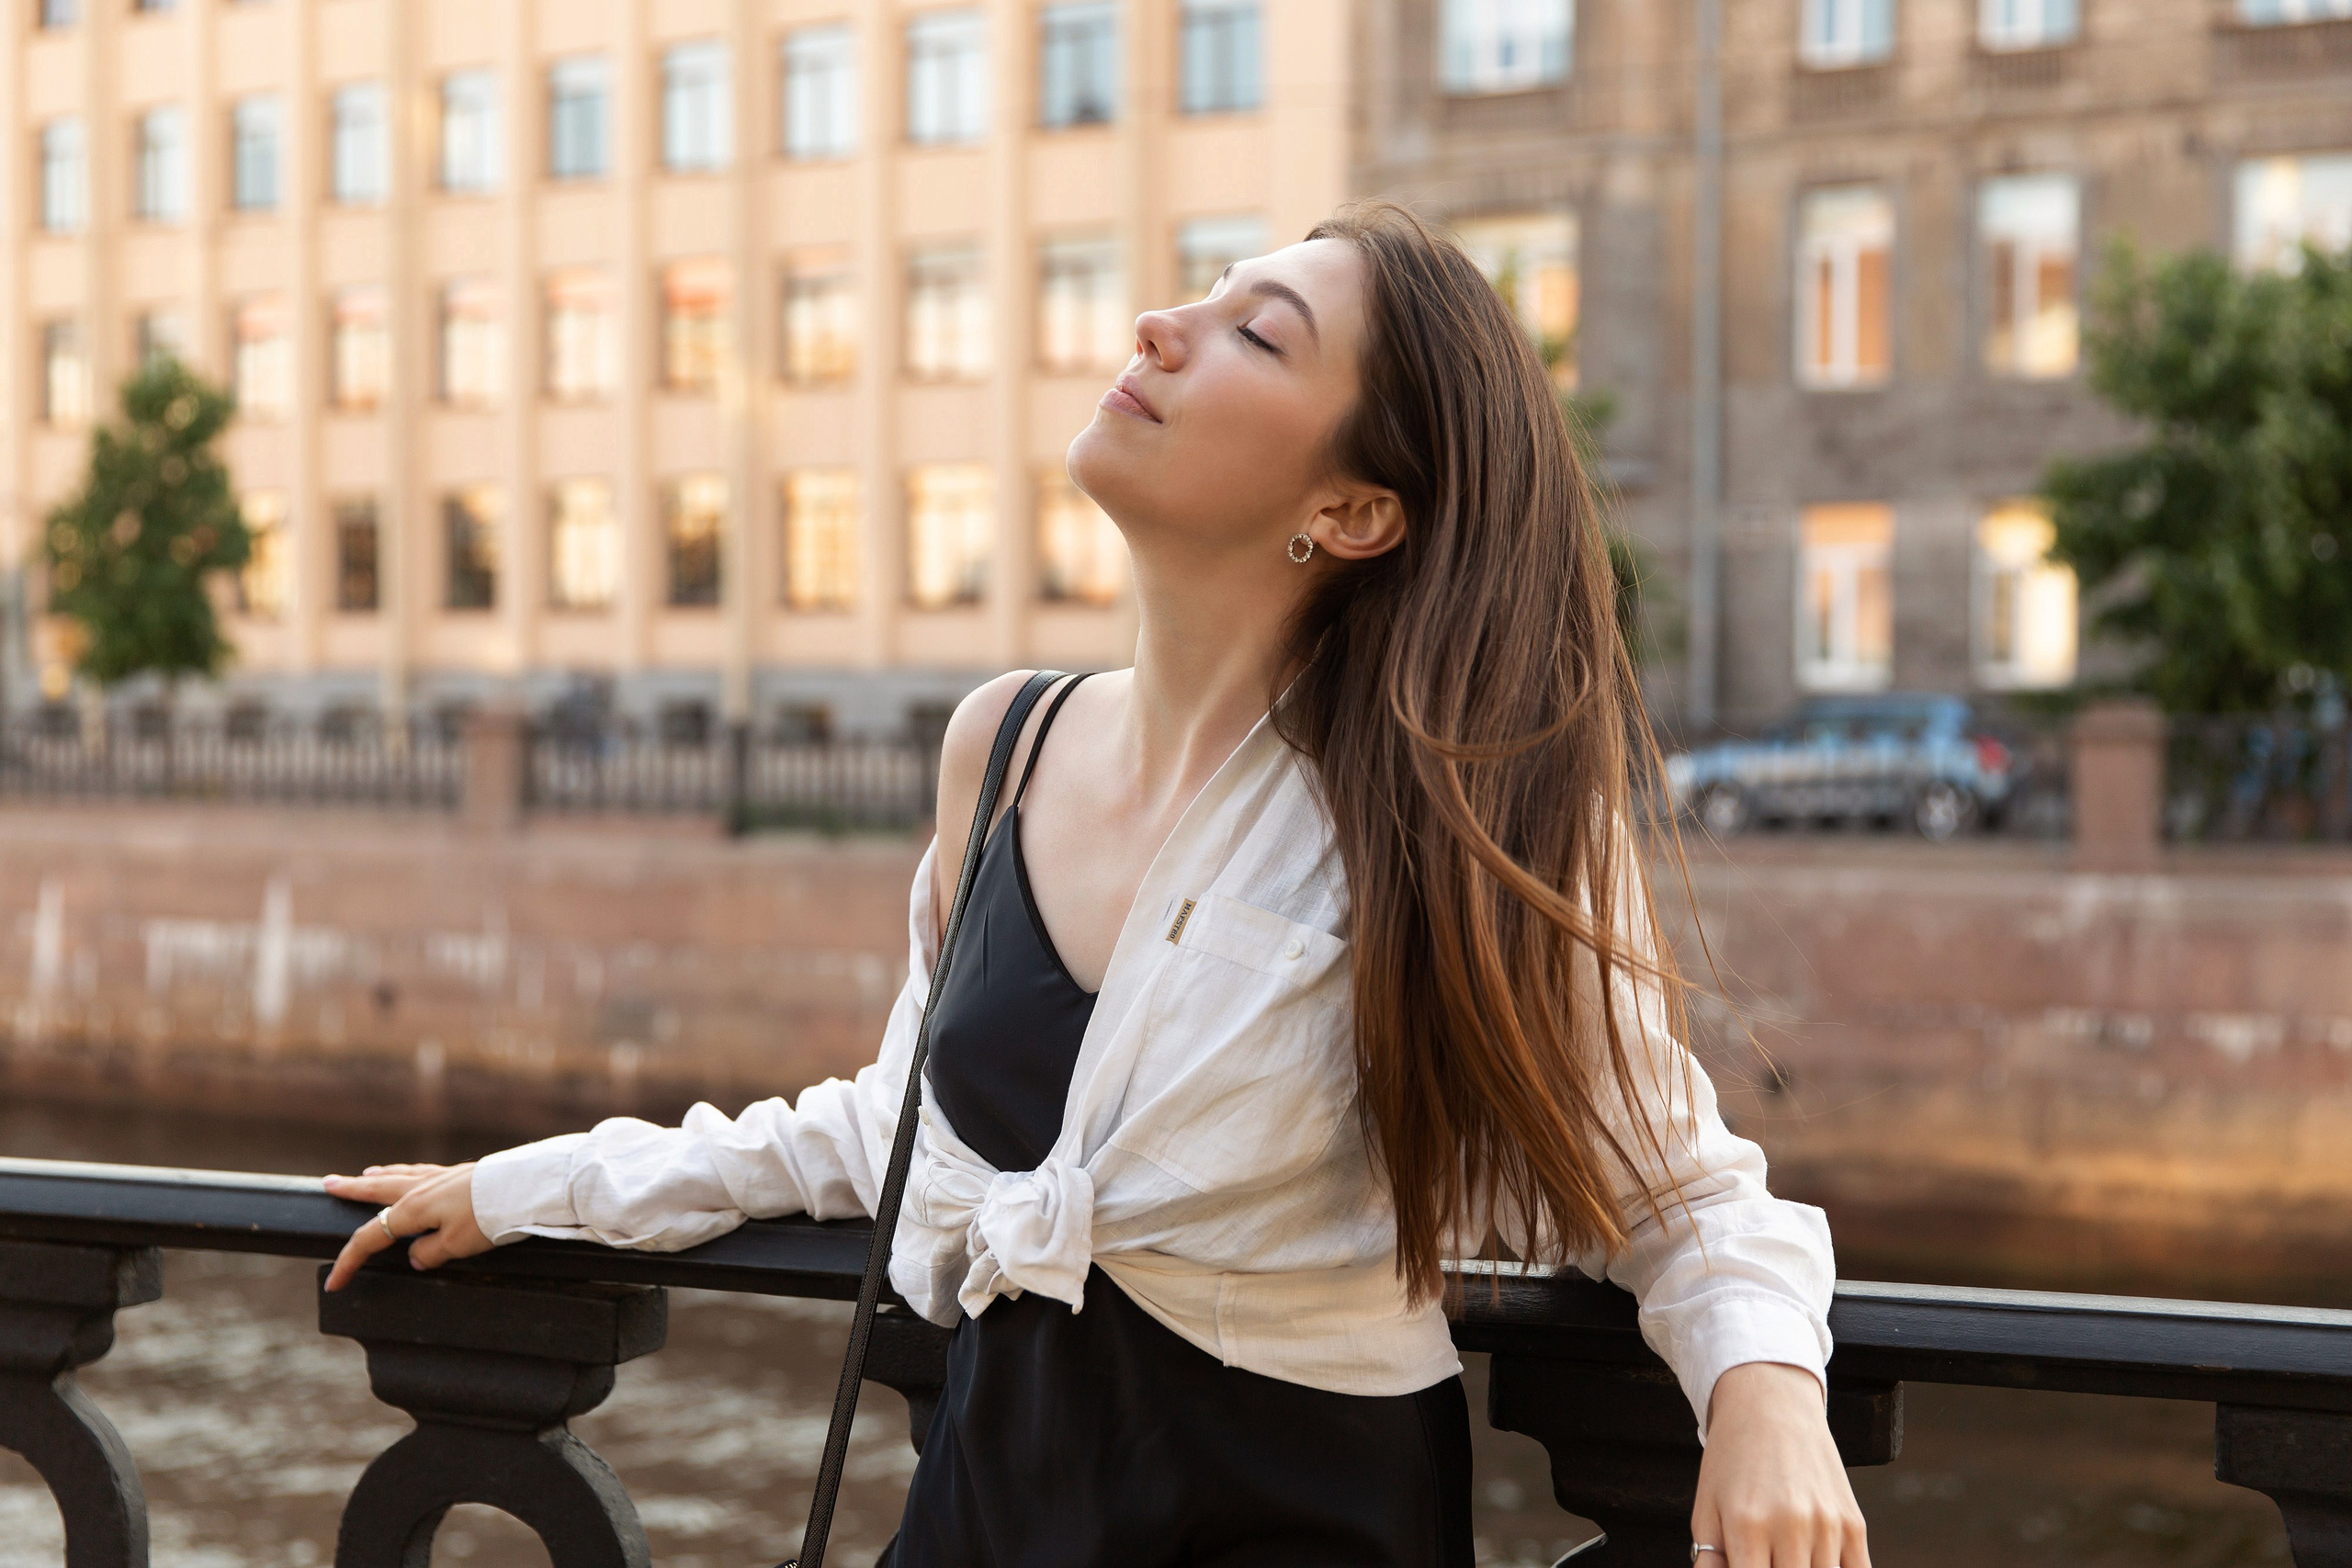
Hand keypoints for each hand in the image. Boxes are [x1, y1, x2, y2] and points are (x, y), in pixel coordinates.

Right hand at [322, 1163, 491, 1290]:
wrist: (524, 1188)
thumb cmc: (488, 1217)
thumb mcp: (455, 1246)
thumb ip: (429, 1253)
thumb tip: (416, 1256)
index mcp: (412, 1209)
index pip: (370, 1237)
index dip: (349, 1261)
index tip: (334, 1282)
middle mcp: (421, 1189)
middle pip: (377, 1190)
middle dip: (351, 1190)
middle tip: (329, 1184)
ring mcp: (441, 1178)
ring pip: (400, 1176)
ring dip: (379, 1177)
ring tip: (365, 1175)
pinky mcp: (461, 1173)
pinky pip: (424, 1171)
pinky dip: (409, 1172)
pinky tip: (413, 1172)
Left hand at [1691, 1361, 1869, 1567]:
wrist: (1772, 1407)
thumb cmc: (1731, 1461)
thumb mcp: (1707, 1508)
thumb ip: (1711, 1561)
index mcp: (1747, 1526)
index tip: (1748, 1564)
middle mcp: (1791, 1526)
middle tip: (1766, 1556)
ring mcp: (1827, 1526)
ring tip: (1785, 1551)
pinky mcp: (1854, 1524)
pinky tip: (1814, 1558)